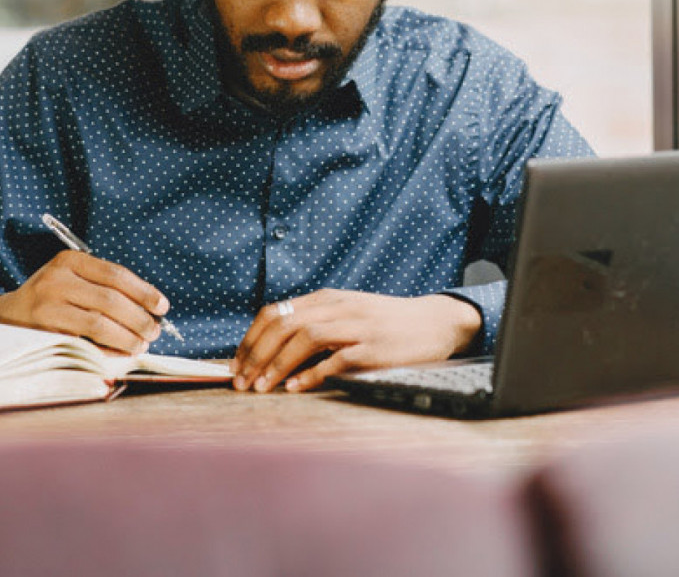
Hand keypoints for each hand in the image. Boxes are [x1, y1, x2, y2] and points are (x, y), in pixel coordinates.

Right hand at [0, 251, 169, 352]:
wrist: (7, 316)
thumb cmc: (51, 298)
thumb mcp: (73, 280)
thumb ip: (104, 287)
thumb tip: (149, 308)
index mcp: (70, 261)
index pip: (116, 274)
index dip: (144, 291)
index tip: (162, 306)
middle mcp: (57, 279)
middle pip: (111, 299)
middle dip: (139, 318)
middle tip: (155, 331)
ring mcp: (47, 306)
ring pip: (99, 323)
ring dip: (127, 337)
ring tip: (142, 345)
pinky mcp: (43, 332)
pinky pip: (83, 342)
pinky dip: (107, 349)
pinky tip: (120, 352)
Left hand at [230, 290, 481, 392]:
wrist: (433, 323)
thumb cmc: (385, 323)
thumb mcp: (346, 313)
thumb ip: (315, 324)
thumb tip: (271, 349)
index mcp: (326, 299)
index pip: (274, 313)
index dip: (250, 340)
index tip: (236, 366)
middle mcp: (338, 307)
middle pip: (283, 324)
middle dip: (256, 354)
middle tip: (241, 383)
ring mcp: (356, 326)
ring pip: (305, 338)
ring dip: (277, 364)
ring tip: (261, 388)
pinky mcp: (374, 347)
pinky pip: (336, 359)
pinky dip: (312, 374)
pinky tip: (296, 388)